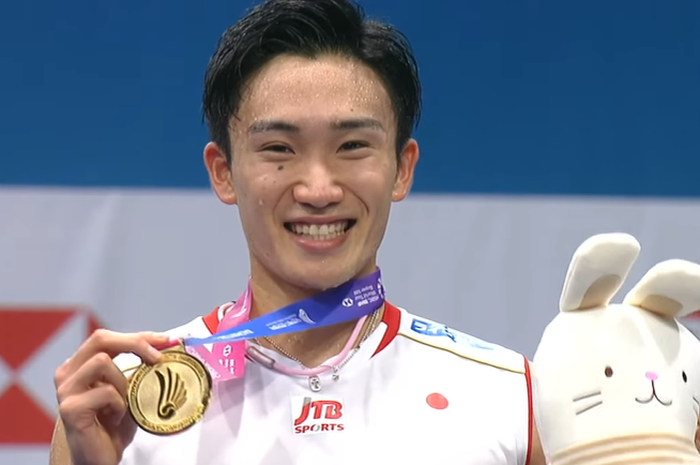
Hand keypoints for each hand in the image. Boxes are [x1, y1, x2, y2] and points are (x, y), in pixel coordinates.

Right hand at [54, 330, 168, 464]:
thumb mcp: (129, 389)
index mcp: (79, 365)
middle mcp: (67, 374)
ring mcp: (66, 391)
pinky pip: (106, 392)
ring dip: (123, 382)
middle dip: (134, 343)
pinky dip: (119, 404)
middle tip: (157, 358)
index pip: (105, 337)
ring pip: (102, 362)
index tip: (163, 339)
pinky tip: (114, 419)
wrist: (99, 458)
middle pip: (100, 339)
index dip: (136, 335)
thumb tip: (168, 344)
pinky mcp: (70, 409)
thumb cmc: (114, 424)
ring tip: (123, 405)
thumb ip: (139, 368)